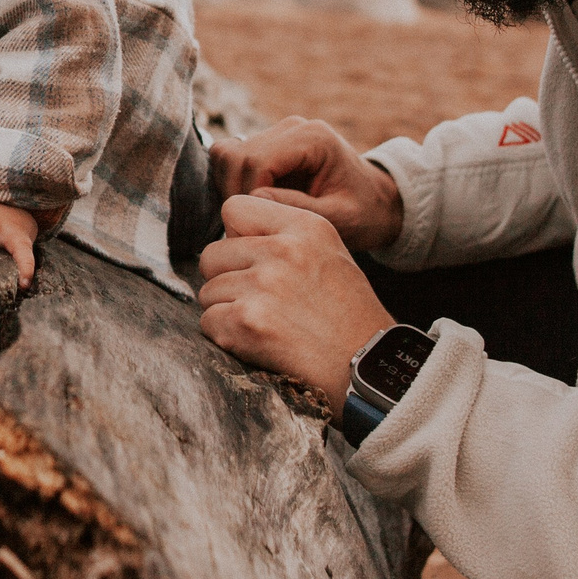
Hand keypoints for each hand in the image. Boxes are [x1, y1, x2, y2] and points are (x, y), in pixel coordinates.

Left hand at [196, 194, 394, 416]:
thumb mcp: (329, 255)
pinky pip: (208, 322)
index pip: (233, 208)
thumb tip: (229, 237)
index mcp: (305, 226)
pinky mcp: (247, 321)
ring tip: (268, 325)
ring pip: (208, 291)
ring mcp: (263, 285)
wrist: (369, 370)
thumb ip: (282, 237)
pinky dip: (226, 337)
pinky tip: (259, 343)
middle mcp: (282, 250)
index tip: (253, 260)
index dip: (236, 236)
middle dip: (226, 279)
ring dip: (227, 311)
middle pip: (212, 253)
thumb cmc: (350, 318)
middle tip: (259, 302)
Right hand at [209, 117, 404, 251]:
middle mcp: (291, 128)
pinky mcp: (266, 146)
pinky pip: (230, 159)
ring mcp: (277, 134)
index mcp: (313, 138)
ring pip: (226, 154)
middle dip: (234, 194)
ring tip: (250, 218)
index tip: (255, 227)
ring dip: (229, 188)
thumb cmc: (364, 213)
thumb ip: (299, 208)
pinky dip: (231, 184)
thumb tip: (255, 199)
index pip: (257, 160)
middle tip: (246, 227)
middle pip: (236, 155)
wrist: (376, 202)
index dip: (248, 196)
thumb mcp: (341, 218)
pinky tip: (250, 208)